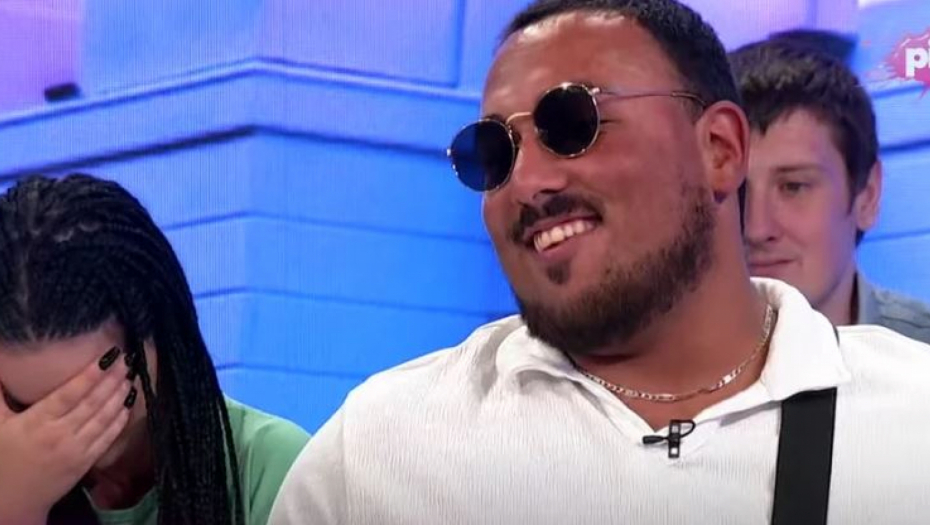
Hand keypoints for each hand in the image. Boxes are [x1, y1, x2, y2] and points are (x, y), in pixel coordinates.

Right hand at [0, 347, 134, 522]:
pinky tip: (128, 405)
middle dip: (112, 380)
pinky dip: (119, 420)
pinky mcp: (85, 463)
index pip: (69, 393)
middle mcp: (60, 434)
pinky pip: (107, 438)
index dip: (91, 374)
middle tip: (126, 360)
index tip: (108, 356)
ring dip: (119, 397)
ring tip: (130, 377)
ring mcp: (76, 450)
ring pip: (103, 418)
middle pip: (92, 402)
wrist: (10, 501)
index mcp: (37, 422)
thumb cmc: (0, 459)